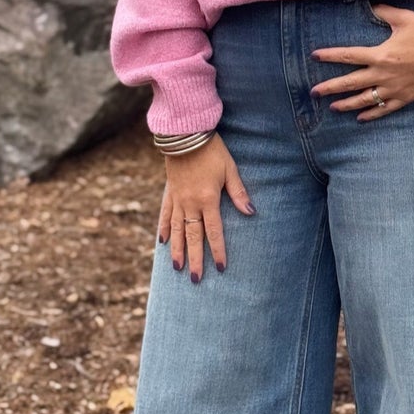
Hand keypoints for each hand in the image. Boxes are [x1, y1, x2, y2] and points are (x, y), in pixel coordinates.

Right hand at [157, 133, 254, 280]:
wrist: (185, 134)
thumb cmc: (212, 150)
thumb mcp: (230, 169)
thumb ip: (238, 192)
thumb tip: (251, 212)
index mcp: (208, 200)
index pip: (214, 232)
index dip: (217, 251)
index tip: (221, 267)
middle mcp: (190, 204)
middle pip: (192, 237)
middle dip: (195, 259)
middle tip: (196, 279)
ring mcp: (177, 199)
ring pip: (175, 231)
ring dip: (177, 250)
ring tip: (177, 268)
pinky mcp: (169, 192)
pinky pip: (164, 215)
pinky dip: (163, 229)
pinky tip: (162, 242)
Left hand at [310, 4, 413, 119]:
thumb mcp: (404, 18)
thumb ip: (383, 12)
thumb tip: (370, 6)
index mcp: (381, 54)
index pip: (348, 56)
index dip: (329, 56)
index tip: (314, 56)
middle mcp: (384, 74)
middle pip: (350, 83)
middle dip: (330, 88)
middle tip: (314, 93)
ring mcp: (394, 88)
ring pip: (364, 100)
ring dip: (346, 105)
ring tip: (332, 107)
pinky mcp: (406, 97)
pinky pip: (384, 109)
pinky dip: (371, 114)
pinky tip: (360, 118)